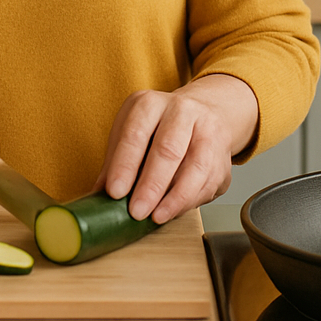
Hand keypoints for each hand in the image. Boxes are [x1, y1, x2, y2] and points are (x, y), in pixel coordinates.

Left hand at [94, 74, 259, 224]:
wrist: (206, 112)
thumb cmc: (160, 127)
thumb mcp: (131, 132)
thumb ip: (115, 162)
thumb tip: (96, 197)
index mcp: (150, 103)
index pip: (135, 133)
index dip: (124, 164)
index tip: (114, 191)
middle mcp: (182, 111)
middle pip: (167, 149)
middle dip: (151, 185)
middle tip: (136, 211)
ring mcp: (207, 130)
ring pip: (195, 166)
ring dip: (174, 197)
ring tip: (156, 216)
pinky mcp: (223, 154)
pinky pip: (208, 181)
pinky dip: (190, 201)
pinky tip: (174, 211)